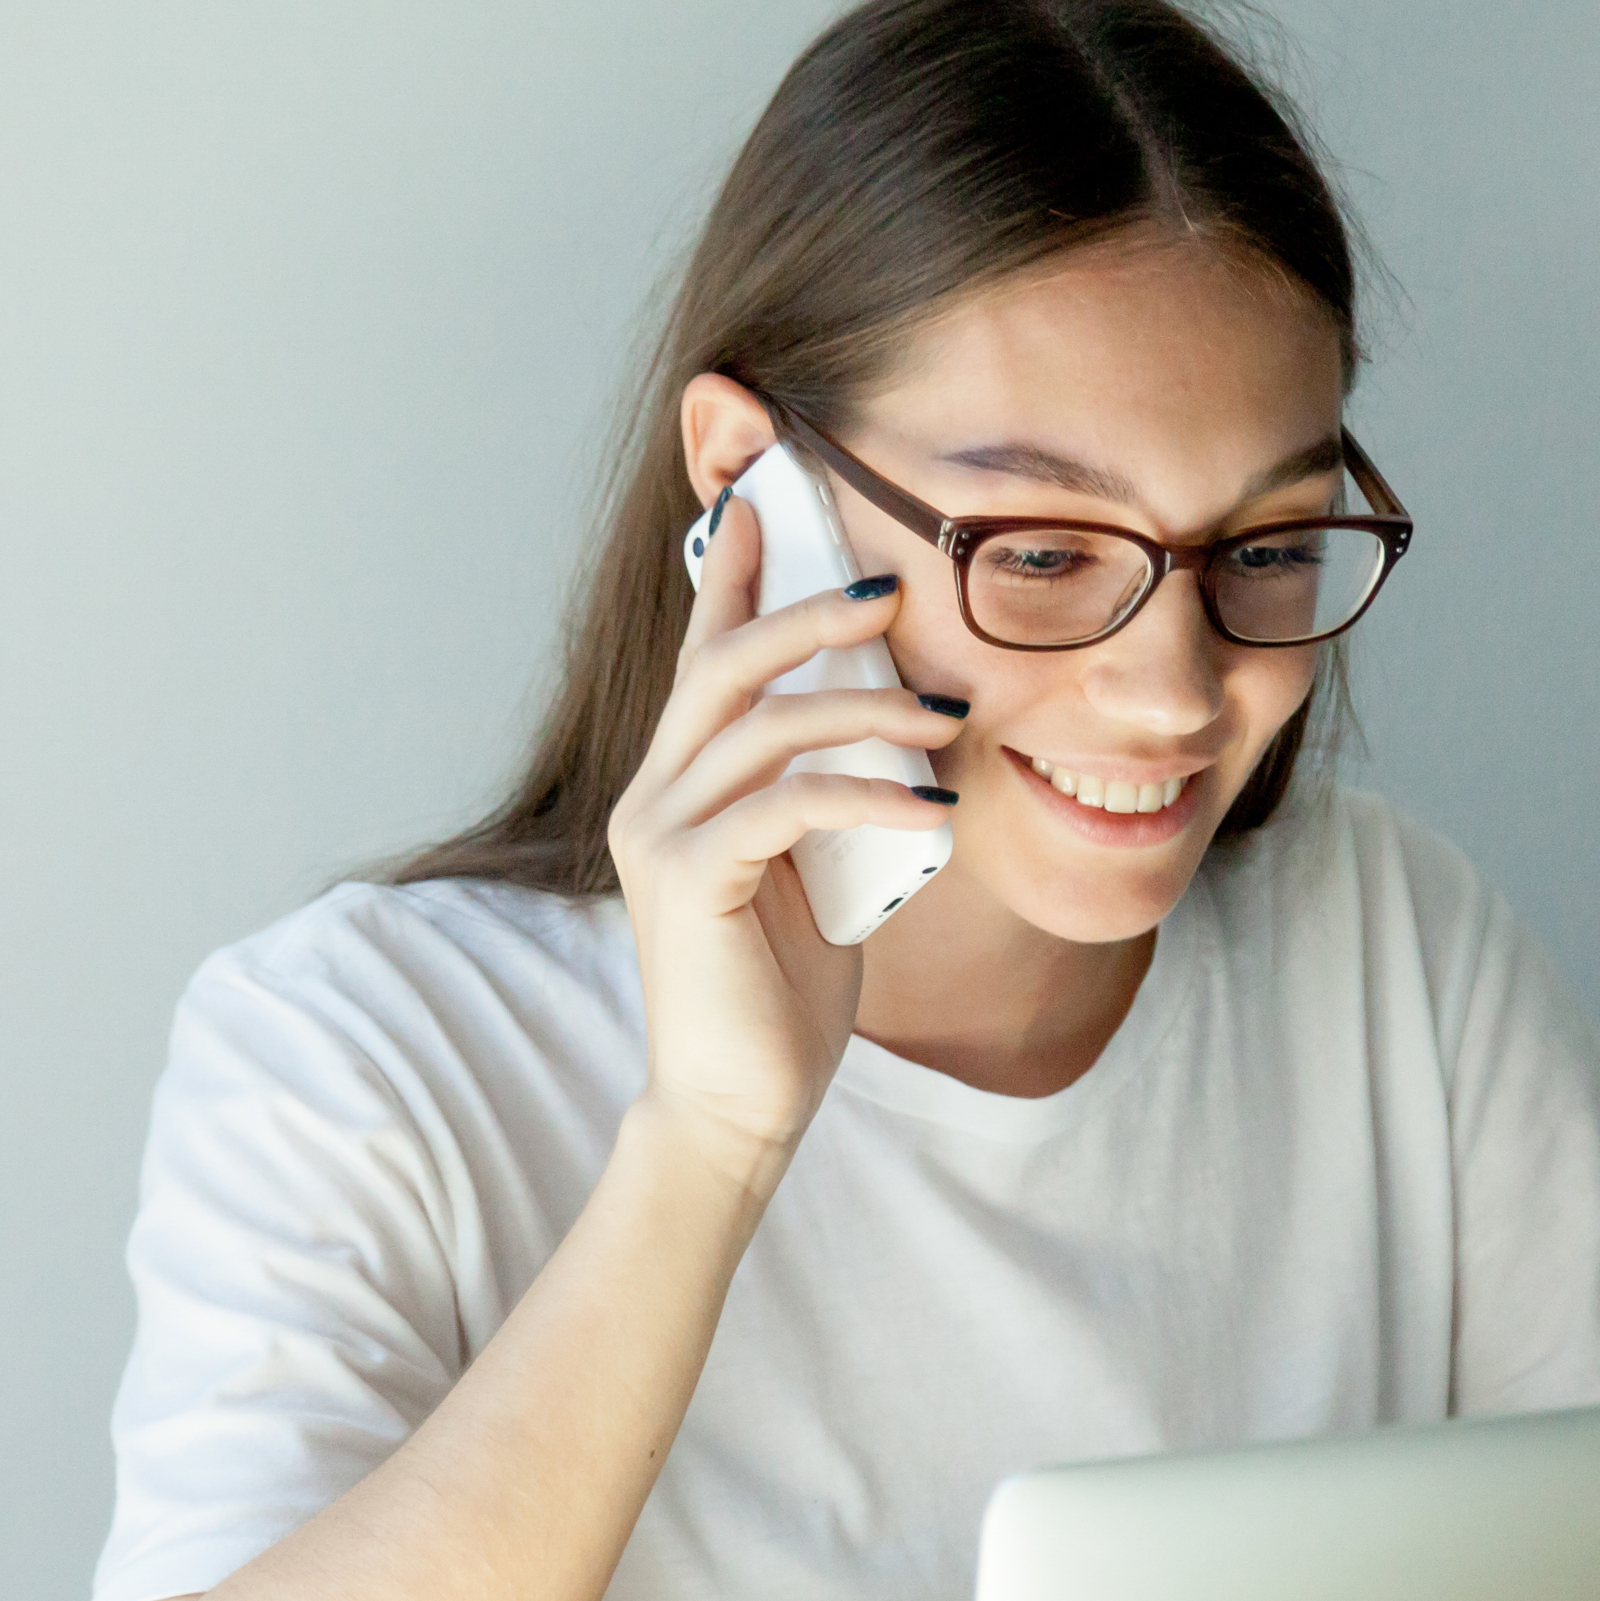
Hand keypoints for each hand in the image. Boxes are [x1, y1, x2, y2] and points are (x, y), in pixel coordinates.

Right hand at [605, 498, 954, 1178]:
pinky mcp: (690, 879)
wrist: (739, 1104)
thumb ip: (829, 800)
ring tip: (946, 716)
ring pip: (763, 724)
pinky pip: (785, 803)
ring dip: (866, 709)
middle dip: (806, 610)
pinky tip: (930, 809)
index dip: (734, 574)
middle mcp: (654, 795)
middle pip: (723, 663)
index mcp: (680, 785)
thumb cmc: (781, 997)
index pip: (704, 656)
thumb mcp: (814, 876)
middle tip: (889, 589)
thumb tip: (901, 738)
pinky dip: (866, 795)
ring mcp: (661, 834)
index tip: (772, 497)